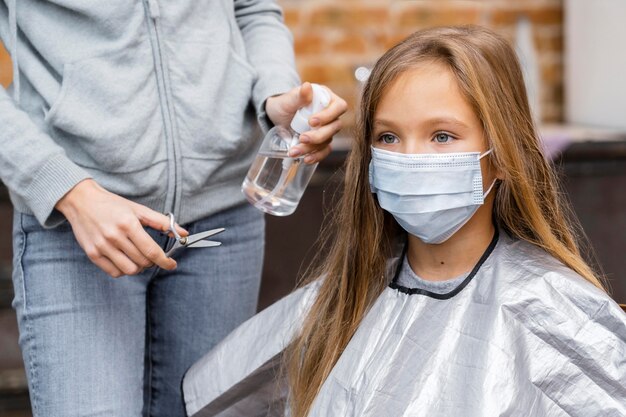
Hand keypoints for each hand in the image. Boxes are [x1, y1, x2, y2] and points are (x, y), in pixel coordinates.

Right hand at [55, 179, 187, 277]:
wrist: (81, 201)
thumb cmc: (112, 205)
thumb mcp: (138, 209)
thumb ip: (162, 222)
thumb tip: (183, 232)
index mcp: (128, 224)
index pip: (151, 250)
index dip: (165, 261)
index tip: (172, 264)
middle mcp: (114, 236)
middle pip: (142, 261)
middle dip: (152, 262)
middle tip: (152, 255)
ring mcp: (102, 247)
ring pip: (129, 270)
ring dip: (139, 268)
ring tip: (139, 258)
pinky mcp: (92, 254)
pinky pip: (114, 272)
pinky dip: (124, 270)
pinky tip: (126, 260)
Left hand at [265, 82, 346, 163]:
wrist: (276, 117)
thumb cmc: (284, 104)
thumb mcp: (288, 99)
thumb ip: (299, 95)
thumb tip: (307, 86)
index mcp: (327, 98)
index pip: (339, 107)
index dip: (328, 116)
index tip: (311, 121)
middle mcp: (330, 114)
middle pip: (335, 127)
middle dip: (319, 135)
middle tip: (302, 138)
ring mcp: (327, 129)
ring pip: (327, 141)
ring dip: (312, 148)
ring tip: (295, 151)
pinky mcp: (321, 142)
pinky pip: (324, 151)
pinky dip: (316, 156)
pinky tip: (306, 159)